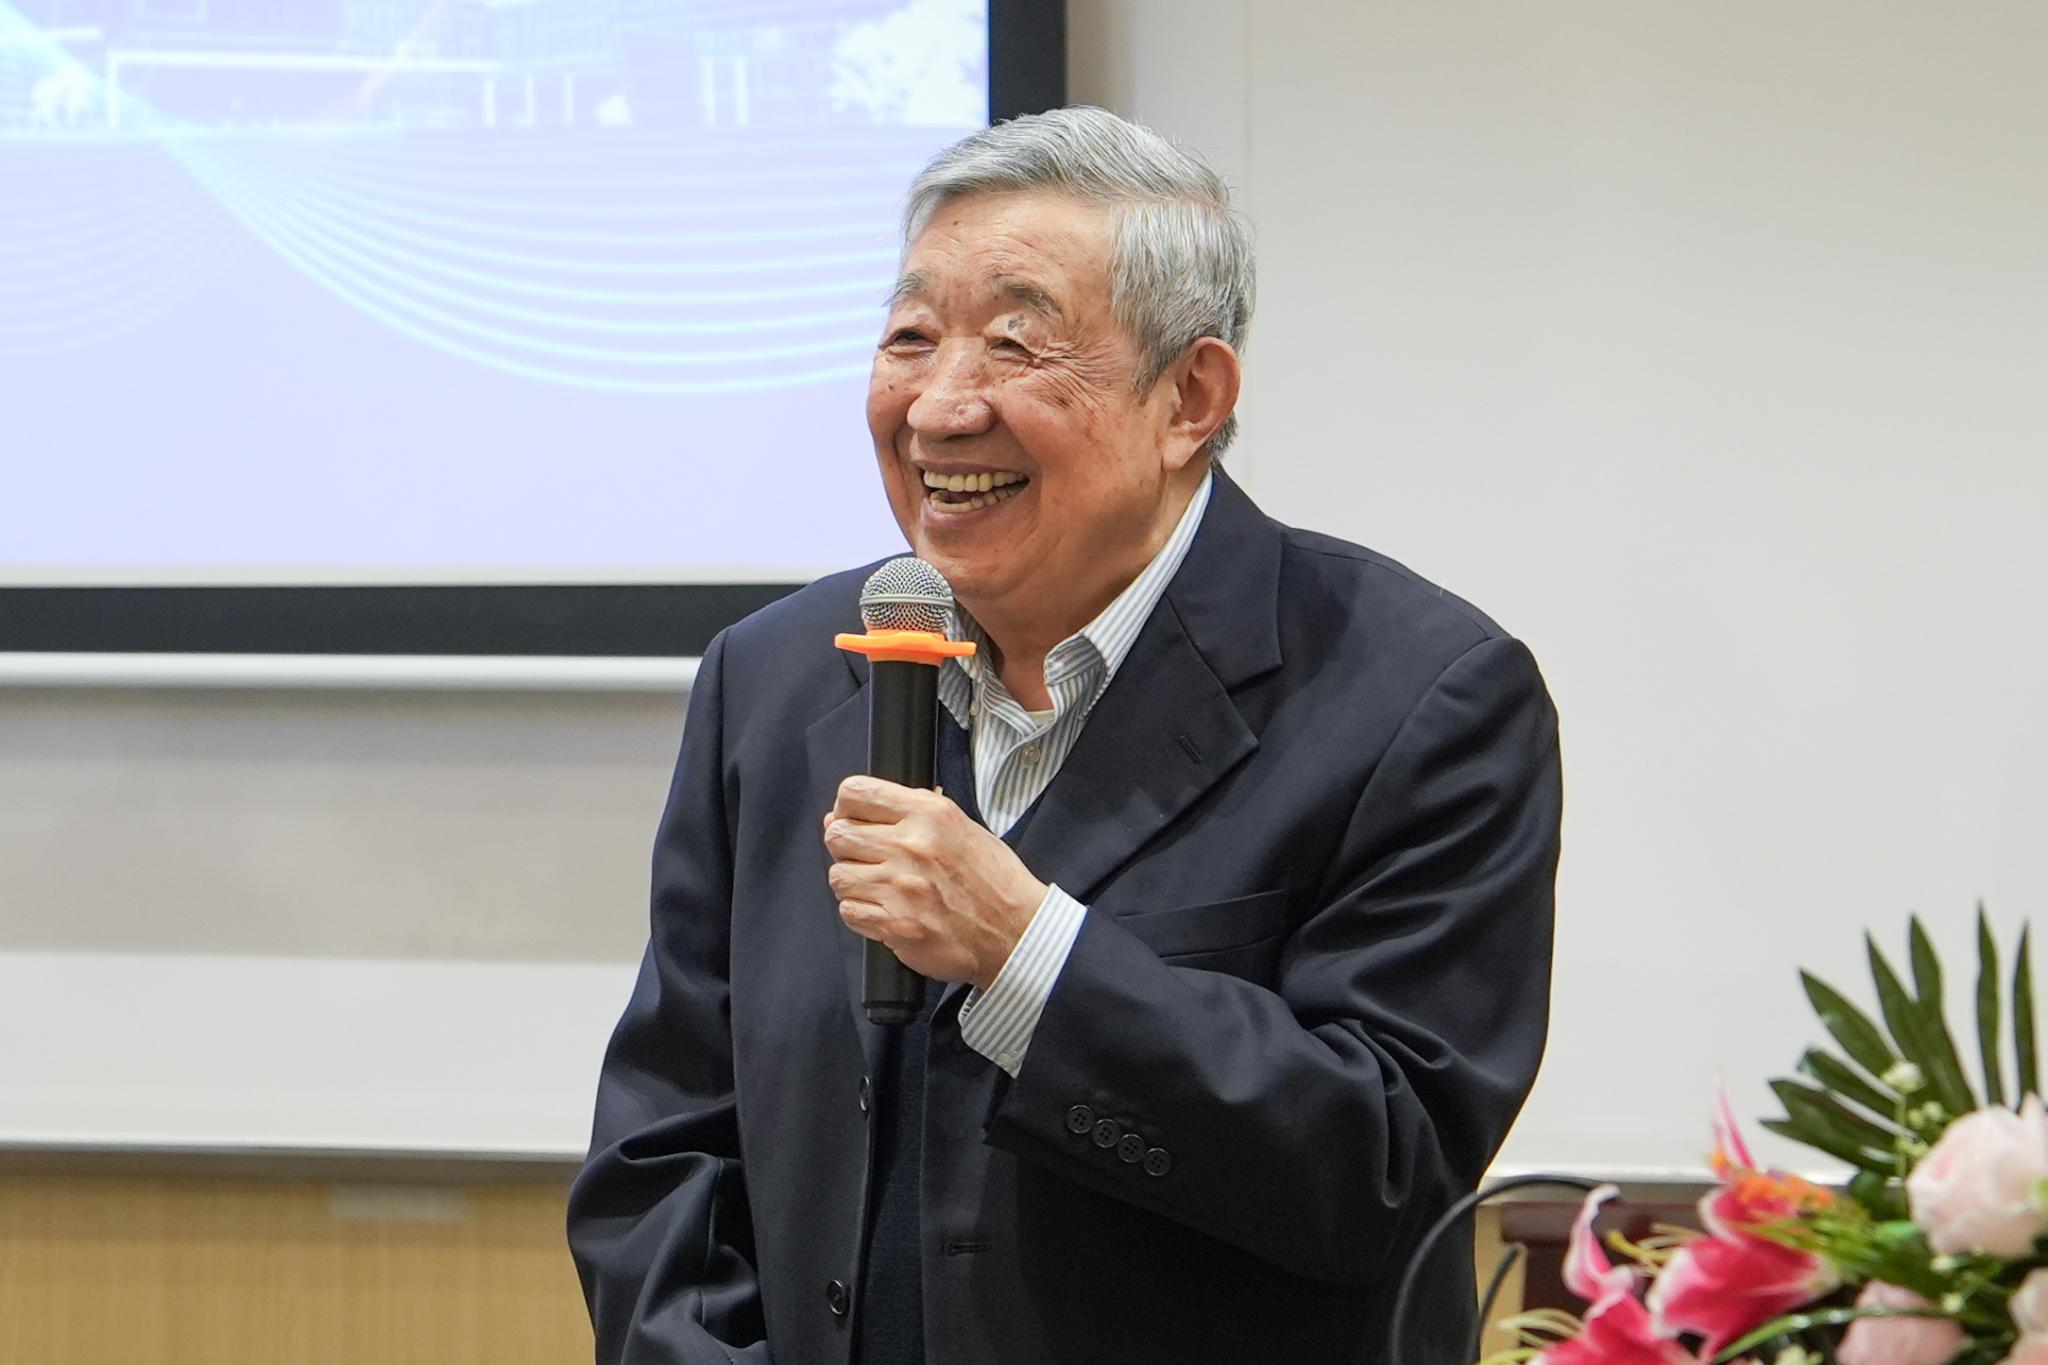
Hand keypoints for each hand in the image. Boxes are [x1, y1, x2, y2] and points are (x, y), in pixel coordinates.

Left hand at [823, 776, 1048, 990]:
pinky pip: (849, 911)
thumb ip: (904, 815)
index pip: (855, 793)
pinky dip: (861, 913)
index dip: (845, 808)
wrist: (1014, 930)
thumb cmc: (992, 880)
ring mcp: (900, 886)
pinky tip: (885, 910)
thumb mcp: (958, 824)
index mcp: (928, 813)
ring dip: (853, 882)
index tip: (851, 820)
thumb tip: (840, 816)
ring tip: (879, 887)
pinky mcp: (894, 924)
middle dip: (847, 848)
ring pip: (838, 876)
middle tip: (867, 859)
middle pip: (837, 835)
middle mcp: (911, 845)